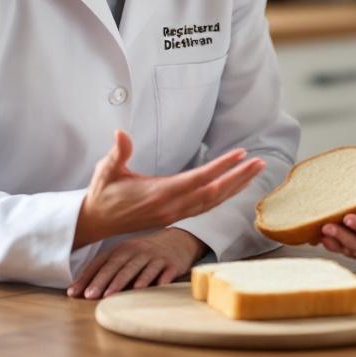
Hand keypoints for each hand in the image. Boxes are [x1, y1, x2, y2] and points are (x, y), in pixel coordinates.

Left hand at [68, 228, 205, 298]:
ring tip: (110, 294)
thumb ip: (108, 269)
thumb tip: (82, 289)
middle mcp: (136, 250)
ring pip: (136, 269)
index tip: (74, 292)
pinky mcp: (170, 263)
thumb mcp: (127, 255)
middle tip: (90, 296)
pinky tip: (142, 288)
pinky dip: (152, 280)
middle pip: (117, 266)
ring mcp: (154, 256)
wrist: (179, 241)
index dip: (87, 277)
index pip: (101, 263)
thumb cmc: (146, 253)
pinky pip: (160, 272)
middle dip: (102, 281)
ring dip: (122, 282)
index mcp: (122, 249)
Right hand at [74, 131, 264, 247]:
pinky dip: (225, 196)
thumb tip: (121, 133)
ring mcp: (175, 214)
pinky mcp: (175, 217)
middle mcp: (172, 206)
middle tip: (259, 162)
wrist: (96, 223)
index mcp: (159, 193)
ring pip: (213, 201)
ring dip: (236, 186)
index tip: (240, 153)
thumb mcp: (106, 170)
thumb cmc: (103, 193)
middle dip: (239, 176)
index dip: (221, 166)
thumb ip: (118, 152)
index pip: (198, 179)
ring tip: (255, 171)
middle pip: (214, 192)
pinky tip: (236, 187)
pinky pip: (207, 207)